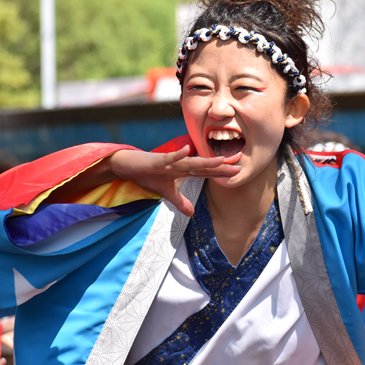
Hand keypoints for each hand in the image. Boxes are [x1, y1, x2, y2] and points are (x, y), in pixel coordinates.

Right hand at [109, 145, 240, 215]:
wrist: (126, 165)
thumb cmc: (147, 174)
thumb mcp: (165, 193)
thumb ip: (180, 201)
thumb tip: (191, 214)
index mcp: (183, 171)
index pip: (205, 173)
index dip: (220, 173)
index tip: (238, 174)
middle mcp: (179, 164)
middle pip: (203, 167)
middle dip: (220, 168)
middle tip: (238, 168)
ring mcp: (169, 161)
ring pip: (189, 162)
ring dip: (205, 161)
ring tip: (221, 159)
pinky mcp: (156, 160)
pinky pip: (168, 158)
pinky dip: (177, 155)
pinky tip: (187, 150)